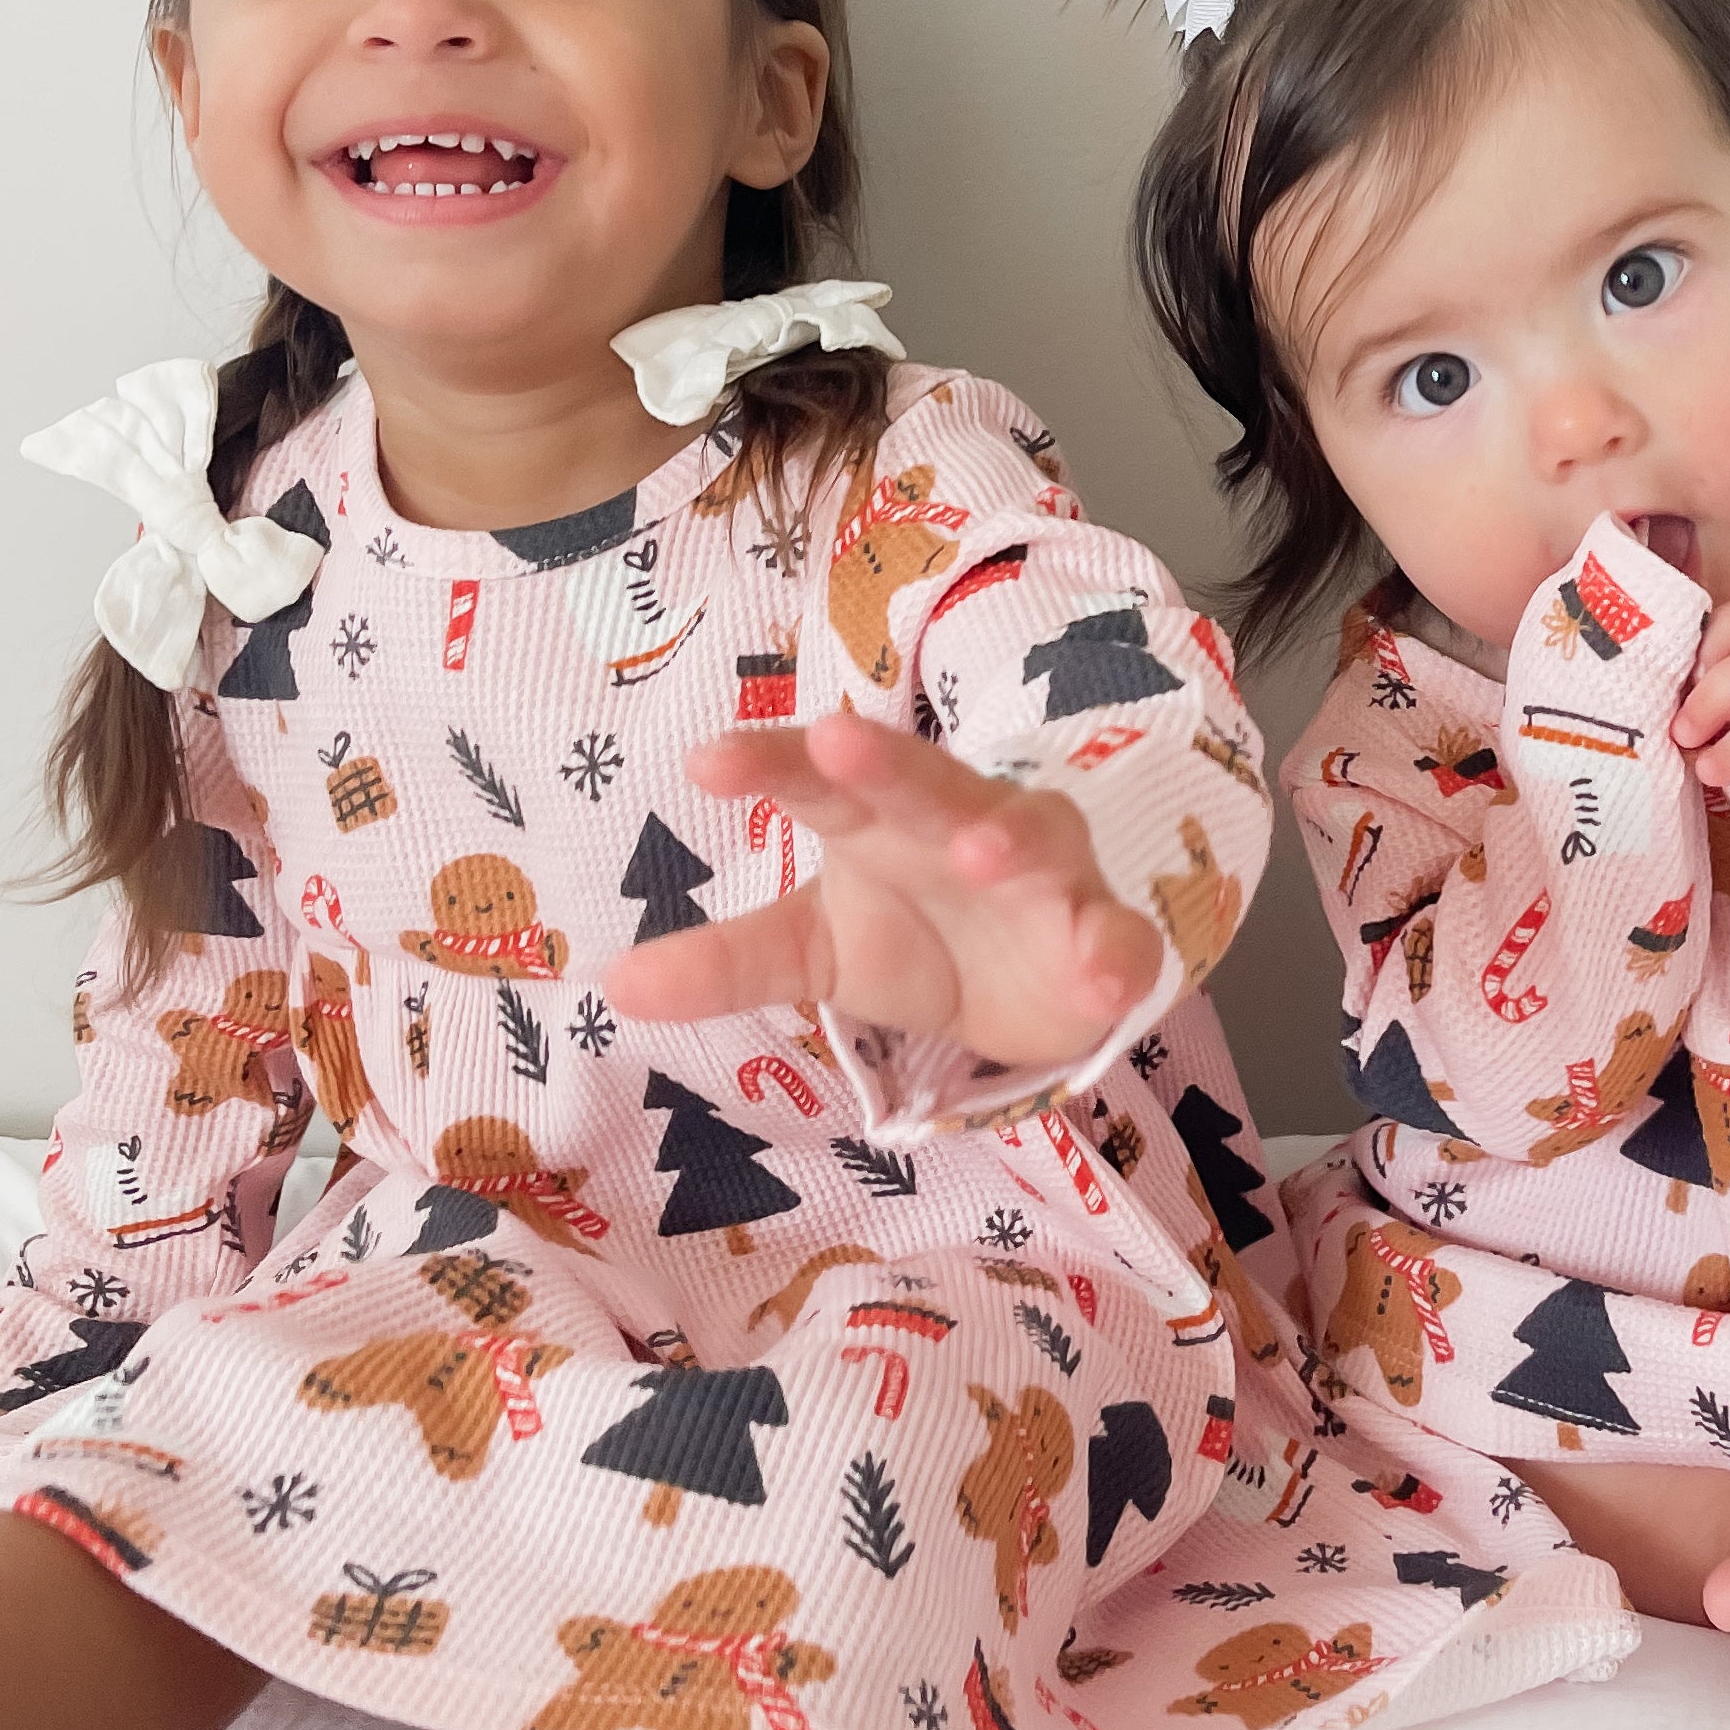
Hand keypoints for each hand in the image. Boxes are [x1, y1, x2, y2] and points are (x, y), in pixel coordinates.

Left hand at [607, 712, 1163, 1074]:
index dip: (768, 765)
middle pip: (926, 783)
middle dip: (890, 763)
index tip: (706, 764)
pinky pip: (1117, 938)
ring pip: (1033, 840)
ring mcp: (1042, 876)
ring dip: (1010, 840)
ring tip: (980, 853)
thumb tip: (613, 986)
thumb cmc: (916, 938)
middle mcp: (962, 826)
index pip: (817, 780)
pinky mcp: (1102, 935)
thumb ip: (726, 962)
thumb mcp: (814, 951)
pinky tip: (1107, 972)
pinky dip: (1117, 952)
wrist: (1032, 990)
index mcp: (878, 820)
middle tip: (839, 740)